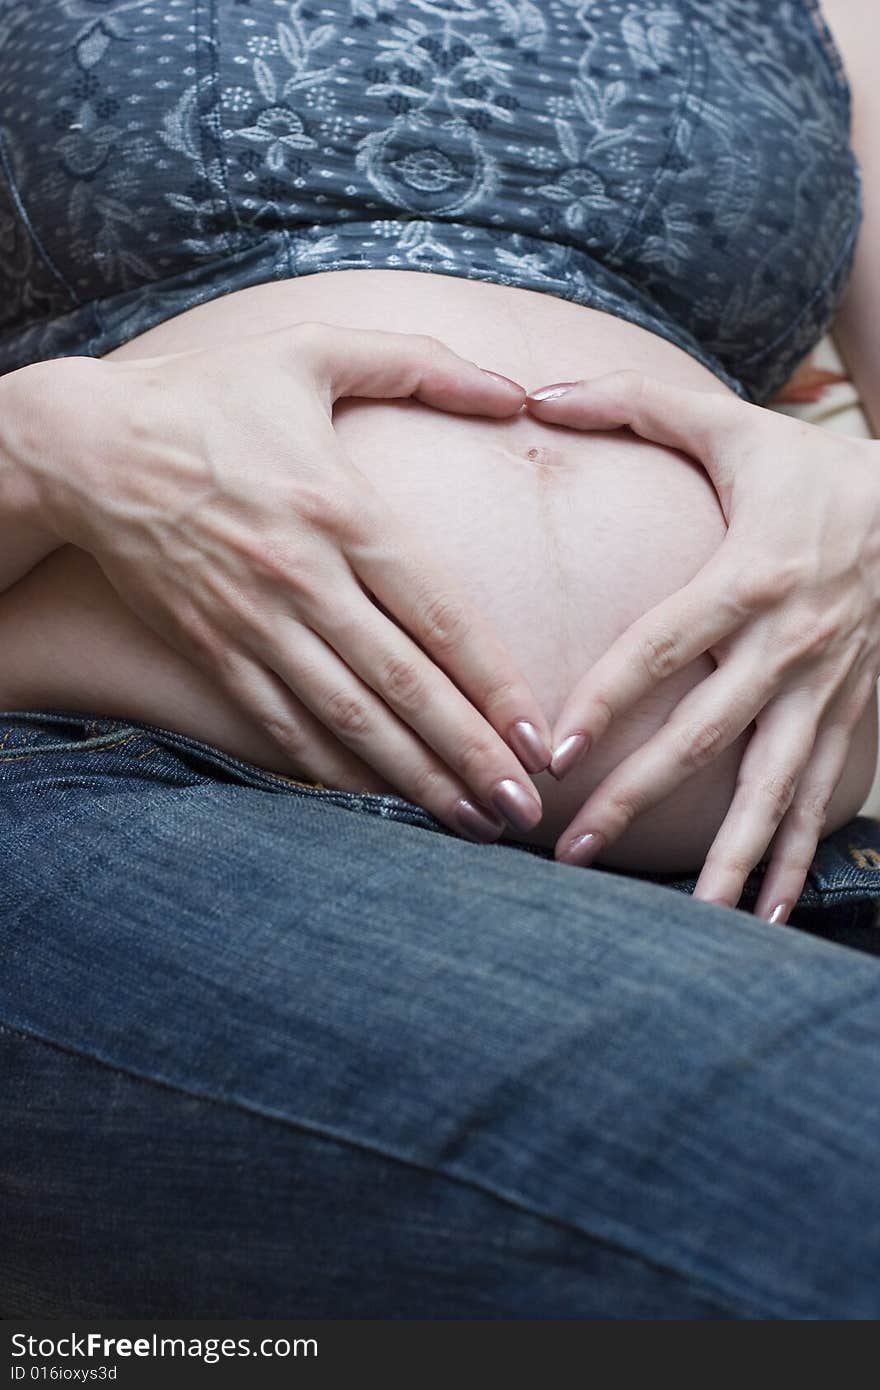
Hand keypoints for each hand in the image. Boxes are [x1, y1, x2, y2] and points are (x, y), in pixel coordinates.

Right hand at [7, 323, 552, 840]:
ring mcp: (253, 622)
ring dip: (413, 777)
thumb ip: (421, 363)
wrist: (87, 447)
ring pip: (347, 718)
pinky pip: (280, 723)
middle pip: (403, 683)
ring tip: (470, 821)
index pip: (439, 614)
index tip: (539, 738)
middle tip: (525, 808)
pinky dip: (331, 767)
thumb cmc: (210, 394)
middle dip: (470, 754)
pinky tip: (377, 800)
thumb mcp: (312, 350)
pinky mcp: (213, 649)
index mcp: (341, 508)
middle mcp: (303, 576)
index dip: (495, 684)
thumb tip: (516, 389)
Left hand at [525, 370, 879, 919]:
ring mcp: (826, 687)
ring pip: (776, 785)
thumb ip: (633, 404)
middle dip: (642, 796)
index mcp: (751, 574)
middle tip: (572, 850)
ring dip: (733, 855)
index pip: (667, 643)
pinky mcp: (849, 715)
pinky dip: (797, 858)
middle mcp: (791, 641)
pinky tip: (769, 914)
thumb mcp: (730, 425)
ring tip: (690, 915)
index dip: (612, 695)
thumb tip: (535, 388)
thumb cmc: (806, 468)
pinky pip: (821, 798)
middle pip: (708, 732)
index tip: (559, 747)